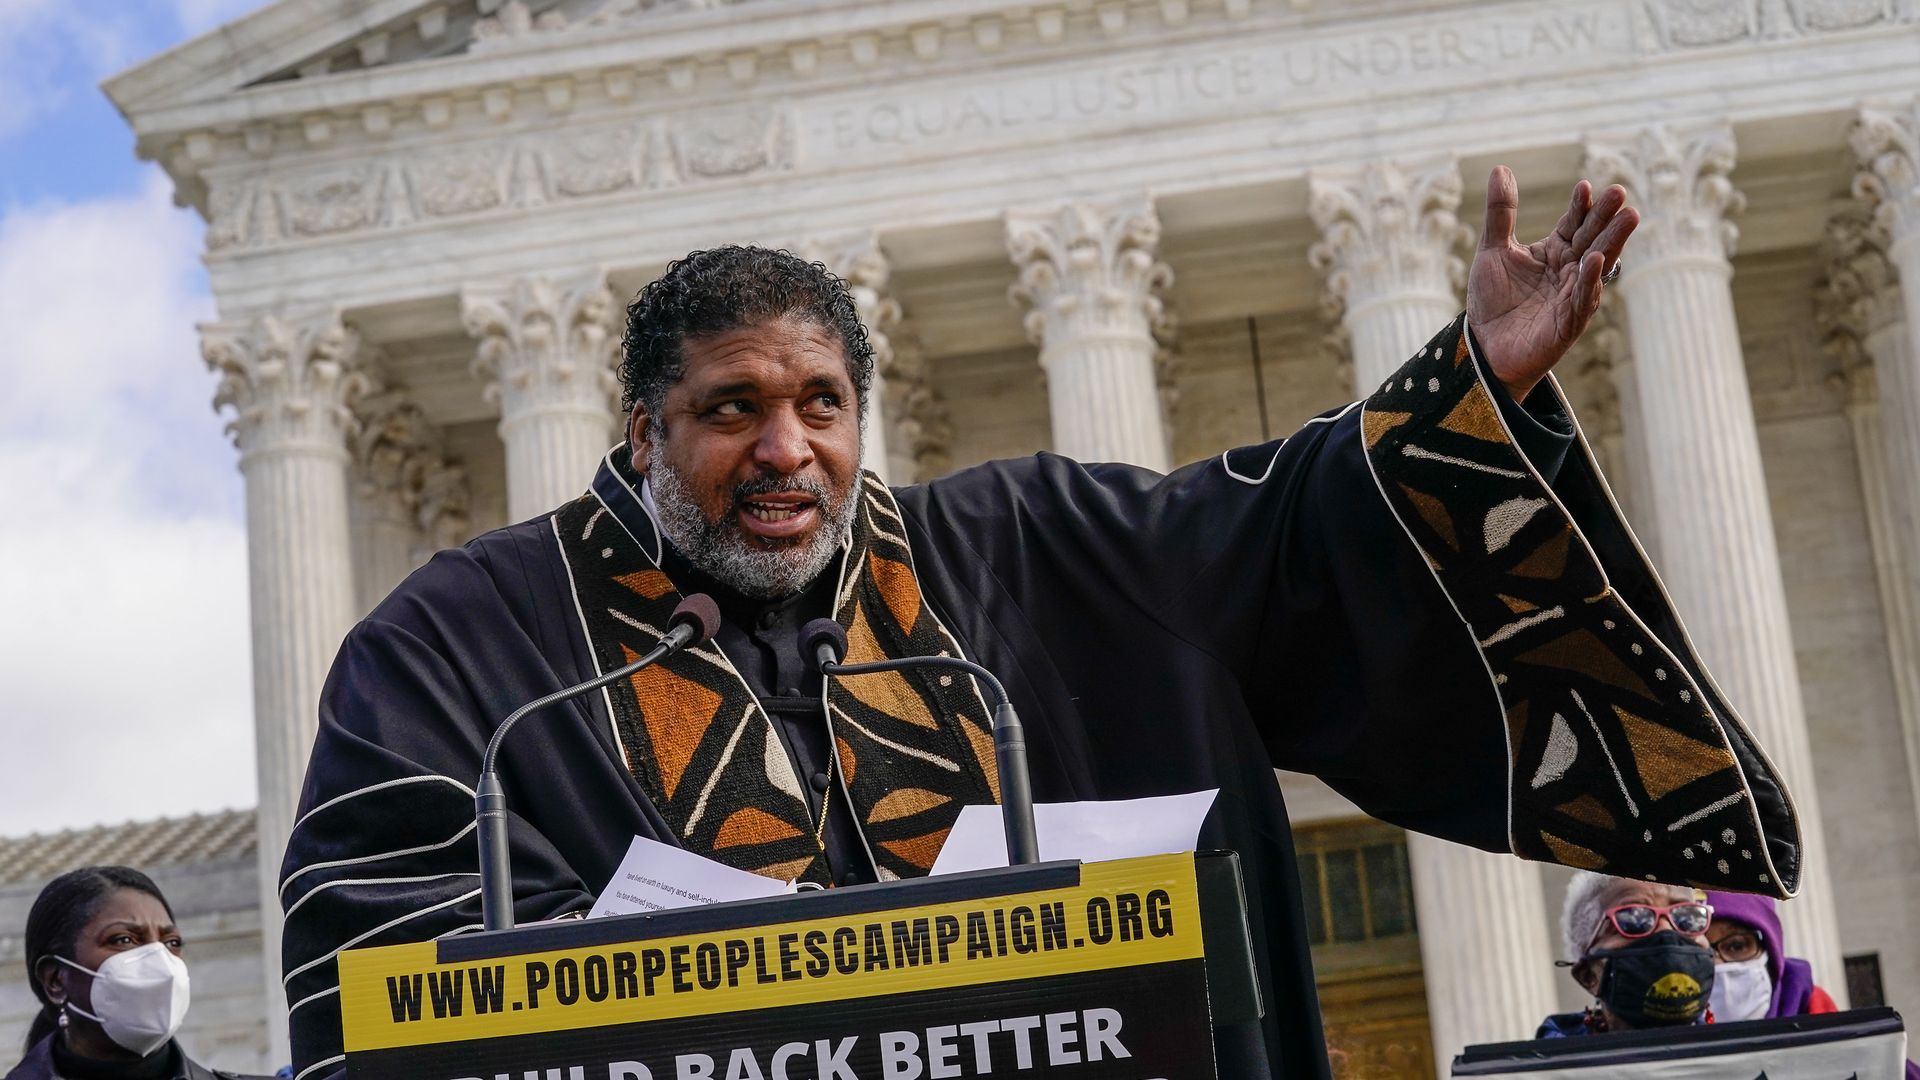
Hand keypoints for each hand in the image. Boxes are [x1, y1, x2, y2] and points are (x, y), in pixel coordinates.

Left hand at [1466, 166, 1636, 401]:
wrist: (1483, 346)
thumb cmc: (1492, 300)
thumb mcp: (1492, 250)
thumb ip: (1500, 213)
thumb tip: (1500, 168)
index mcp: (1555, 252)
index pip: (1574, 223)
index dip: (1580, 206)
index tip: (1585, 186)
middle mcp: (1570, 271)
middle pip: (1593, 238)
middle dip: (1607, 217)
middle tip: (1621, 192)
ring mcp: (1573, 296)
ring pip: (1598, 265)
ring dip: (1613, 241)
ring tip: (1629, 217)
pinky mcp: (1568, 323)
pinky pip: (1583, 299)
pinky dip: (1590, 280)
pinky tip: (1596, 260)